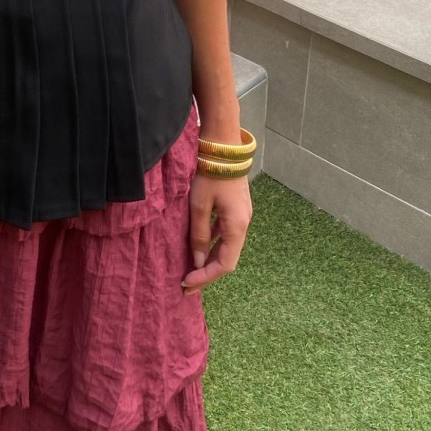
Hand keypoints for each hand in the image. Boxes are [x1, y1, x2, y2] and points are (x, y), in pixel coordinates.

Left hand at [182, 169, 252, 293]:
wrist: (223, 146)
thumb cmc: (210, 175)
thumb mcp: (199, 206)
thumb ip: (199, 236)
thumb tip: (197, 262)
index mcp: (237, 226)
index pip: (224, 264)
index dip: (206, 277)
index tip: (187, 283)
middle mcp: (243, 224)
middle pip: (227, 258)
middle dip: (207, 272)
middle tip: (187, 283)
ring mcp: (242, 215)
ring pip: (227, 246)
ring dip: (210, 259)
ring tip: (191, 268)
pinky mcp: (236, 208)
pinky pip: (226, 233)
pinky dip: (213, 243)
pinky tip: (200, 245)